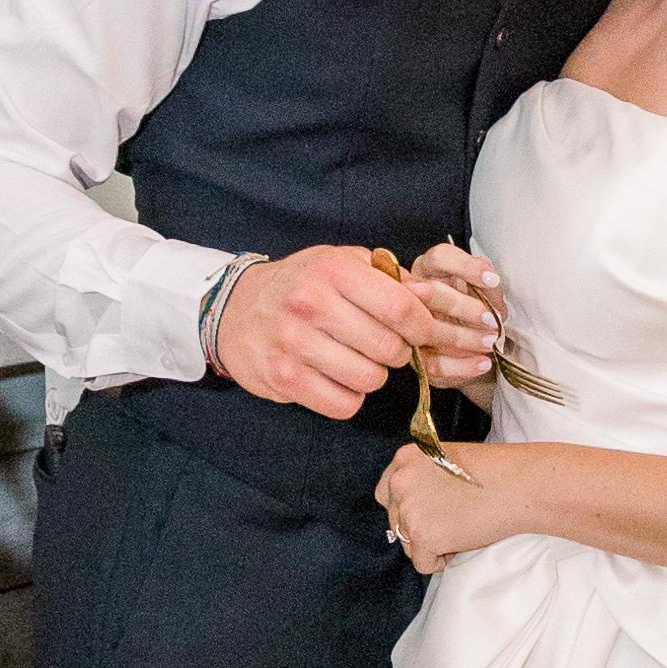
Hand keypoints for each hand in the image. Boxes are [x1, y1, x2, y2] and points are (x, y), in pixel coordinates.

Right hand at [214, 246, 435, 419]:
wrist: (236, 309)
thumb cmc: (299, 285)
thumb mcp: (341, 263)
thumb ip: (388, 277)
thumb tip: (431, 297)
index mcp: (332, 271)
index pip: (399, 308)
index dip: (422, 327)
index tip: (421, 333)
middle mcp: (310, 305)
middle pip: (387, 348)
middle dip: (398, 353)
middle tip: (387, 348)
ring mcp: (294, 344)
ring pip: (369, 380)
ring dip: (373, 376)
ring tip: (359, 361)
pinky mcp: (284, 379)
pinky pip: (343, 404)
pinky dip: (350, 397)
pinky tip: (339, 379)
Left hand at [377, 439, 527, 571]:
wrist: (519, 485)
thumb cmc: (495, 472)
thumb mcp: (447, 461)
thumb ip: (424, 479)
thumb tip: (416, 508)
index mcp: (405, 458)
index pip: (387, 493)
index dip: (410, 508)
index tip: (433, 512)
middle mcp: (398, 481)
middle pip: (395, 521)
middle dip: (422, 528)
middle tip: (454, 521)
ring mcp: (408, 509)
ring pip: (407, 544)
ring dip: (432, 545)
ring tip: (462, 529)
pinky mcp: (421, 535)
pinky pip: (422, 564)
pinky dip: (441, 562)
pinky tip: (463, 541)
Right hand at [406, 241, 505, 389]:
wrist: (470, 345)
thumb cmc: (475, 312)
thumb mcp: (486, 294)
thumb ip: (488, 286)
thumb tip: (491, 284)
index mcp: (429, 270)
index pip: (440, 258)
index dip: (467, 267)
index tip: (492, 280)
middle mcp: (411, 294)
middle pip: (429, 292)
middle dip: (465, 307)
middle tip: (492, 319)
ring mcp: (406, 327)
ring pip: (425, 332)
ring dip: (464, 339)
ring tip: (490, 343)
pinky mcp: (413, 357)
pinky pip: (433, 364)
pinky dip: (462, 366)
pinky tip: (483, 363)